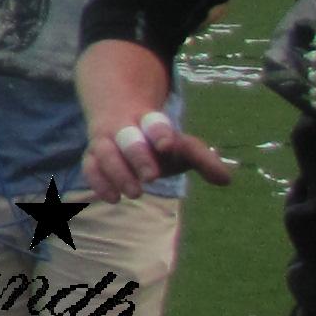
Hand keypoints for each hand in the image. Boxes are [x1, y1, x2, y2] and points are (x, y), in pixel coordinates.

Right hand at [86, 106, 230, 201]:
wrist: (119, 117)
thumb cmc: (157, 142)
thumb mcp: (183, 146)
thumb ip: (204, 160)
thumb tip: (225, 180)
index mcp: (150, 123)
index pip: (155, 125)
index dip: (160, 134)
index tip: (168, 145)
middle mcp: (124, 129)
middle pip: (127, 138)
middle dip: (138, 156)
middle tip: (151, 177)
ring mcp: (105, 141)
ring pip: (104, 152)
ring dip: (117, 173)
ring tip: (135, 194)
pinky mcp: (92, 156)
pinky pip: (89, 166)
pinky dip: (98, 182)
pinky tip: (114, 198)